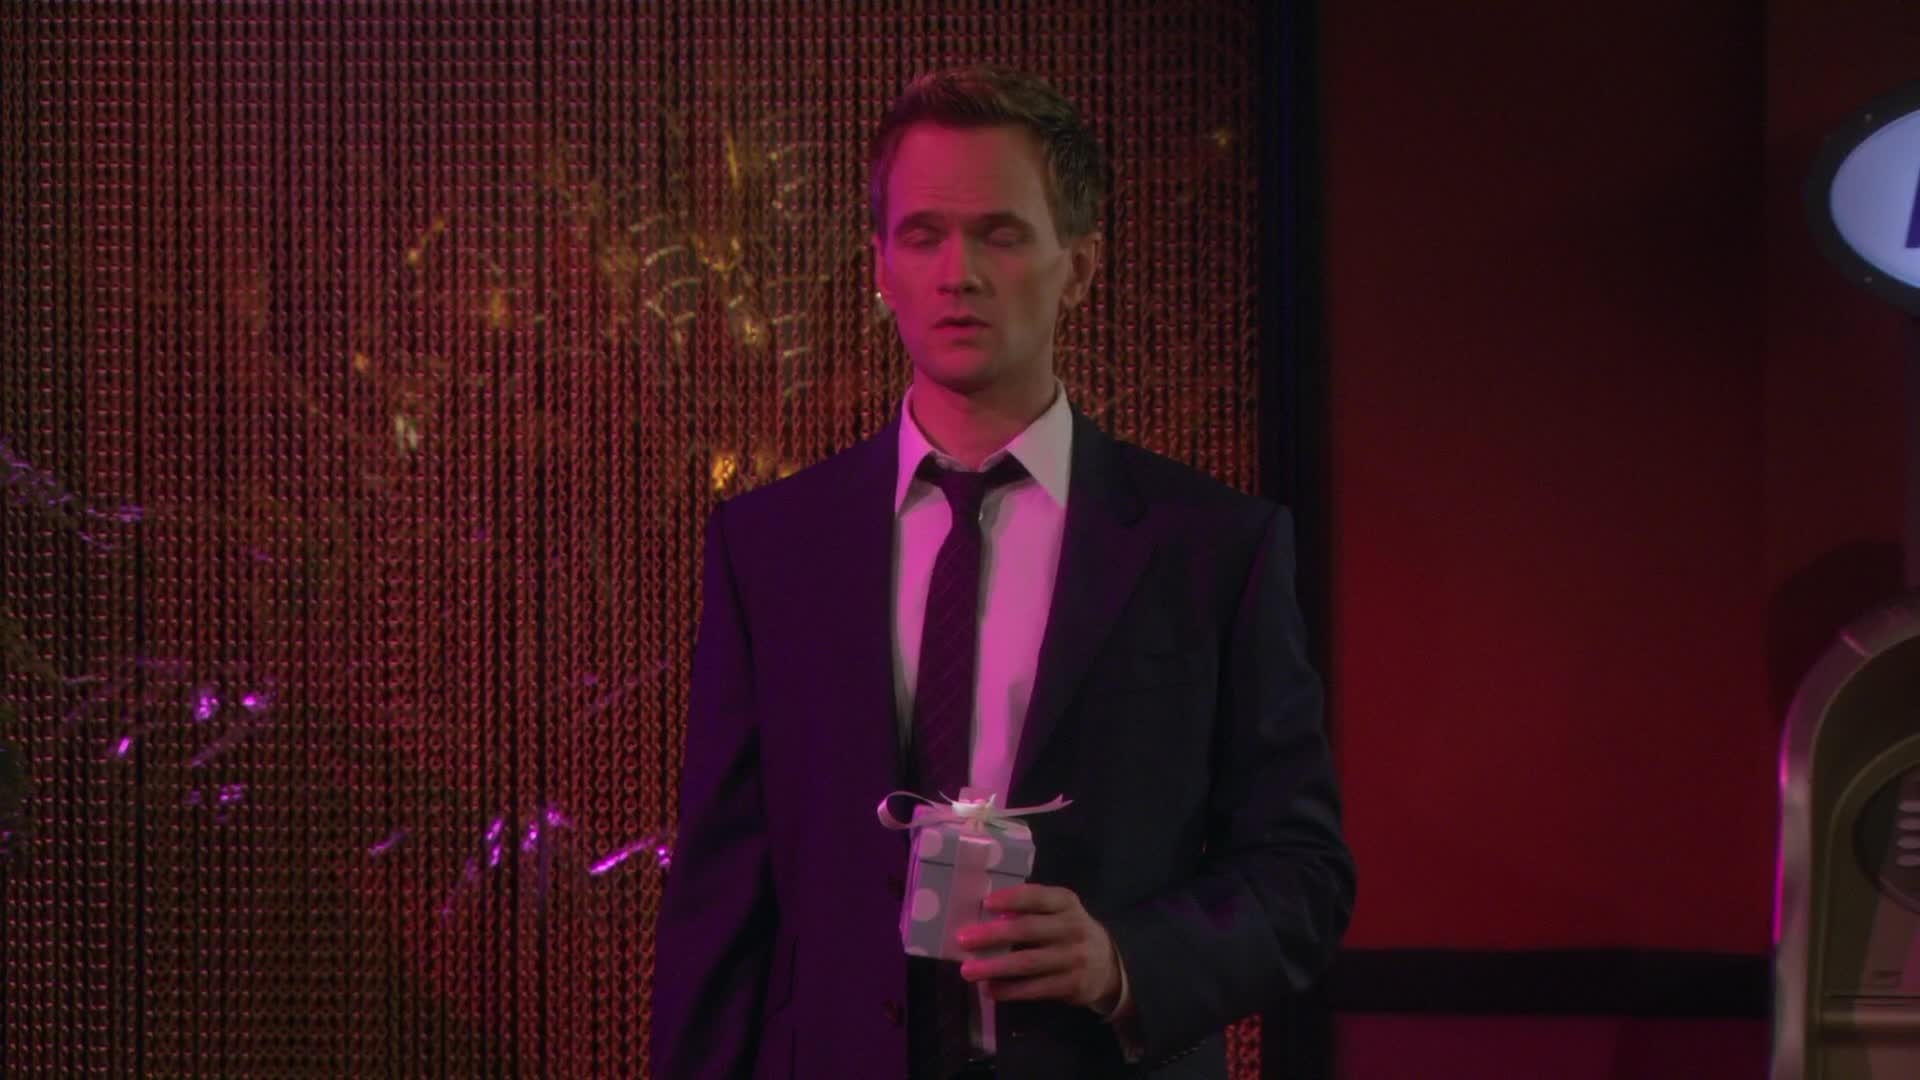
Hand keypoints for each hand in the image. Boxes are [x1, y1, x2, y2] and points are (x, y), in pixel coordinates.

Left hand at [953, 884, 1121, 1010]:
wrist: (1108, 966)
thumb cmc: (1069, 931)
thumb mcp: (1059, 912)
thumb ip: (1031, 908)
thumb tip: (985, 913)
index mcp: (1066, 903)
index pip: (1038, 897)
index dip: (1011, 899)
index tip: (985, 903)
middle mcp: (1073, 928)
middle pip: (1028, 930)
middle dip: (993, 935)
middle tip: (963, 939)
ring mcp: (1074, 958)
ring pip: (1029, 963)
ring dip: (995, 967)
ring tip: (968, 970)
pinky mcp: (1072, 985)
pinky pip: (1036, 988)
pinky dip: (1010, 990)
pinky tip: (991, 989)